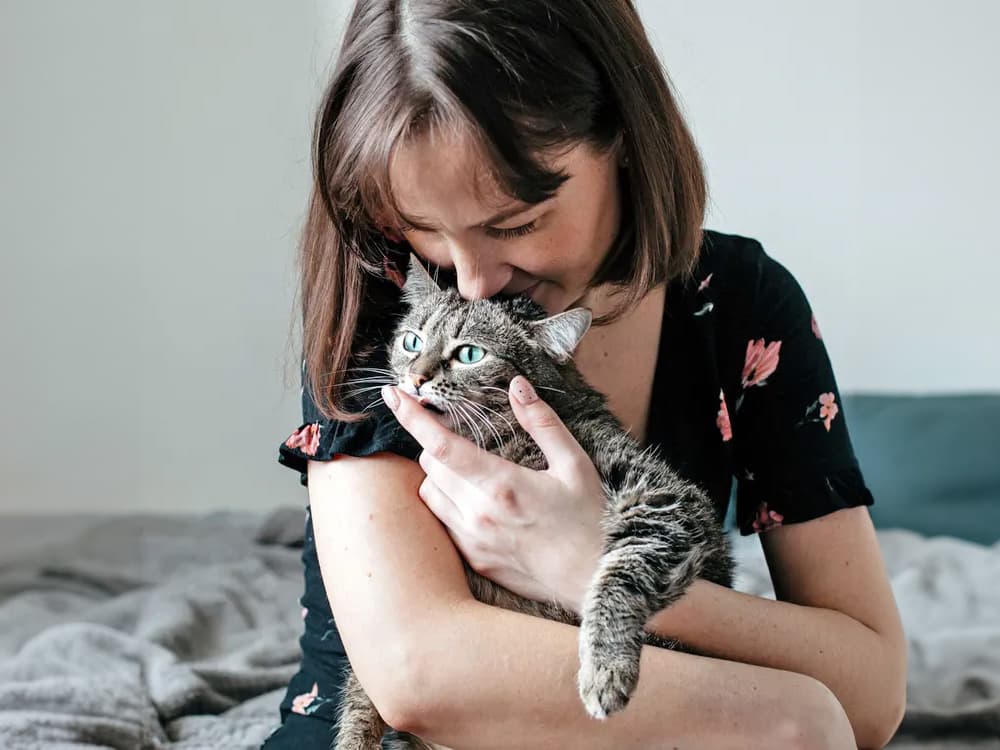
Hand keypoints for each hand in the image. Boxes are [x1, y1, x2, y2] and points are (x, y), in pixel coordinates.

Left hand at [380, 376, 605, 613]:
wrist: (597, 579)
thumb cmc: (590, 519)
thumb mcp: (574, 464)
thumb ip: (542, 422)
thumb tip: (517, 386)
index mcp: (503, 485)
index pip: (441, 445)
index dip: (411, 416)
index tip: (392, 394)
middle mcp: (479, 514)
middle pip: (429, 465)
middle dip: (436, 444)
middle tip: (462, 438)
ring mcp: (473, 541)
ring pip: (429, 494)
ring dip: (438, 474)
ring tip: (466, 470)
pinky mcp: (474, 560)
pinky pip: (441, 522)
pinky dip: (446, 503)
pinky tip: (473, 500)